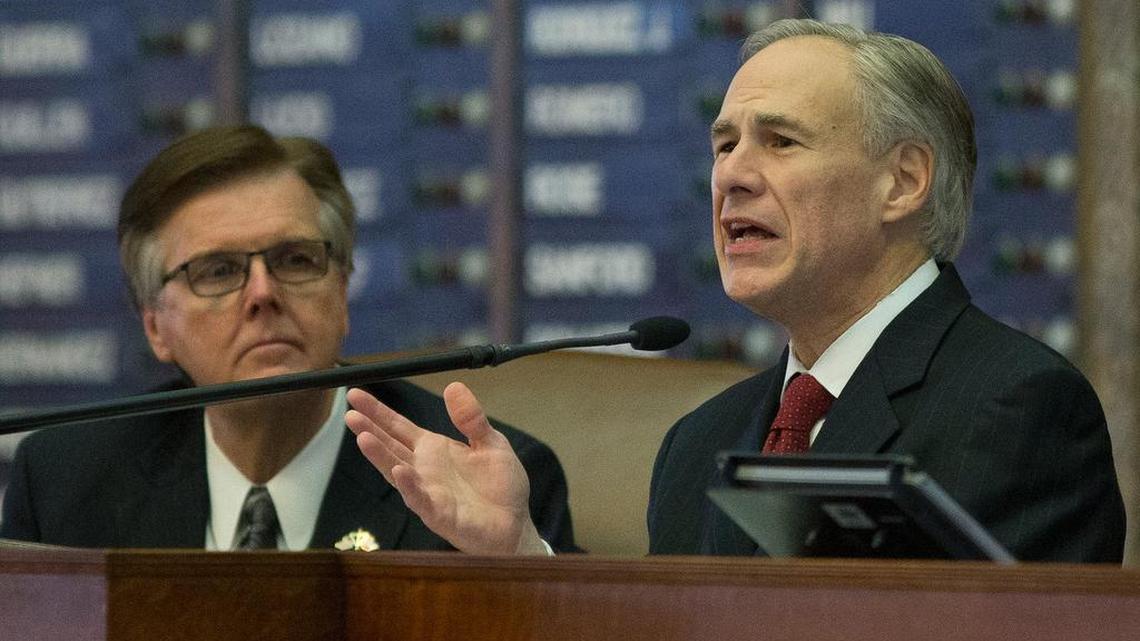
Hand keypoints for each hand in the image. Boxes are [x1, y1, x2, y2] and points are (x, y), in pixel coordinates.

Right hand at [345, 383, 546, 554]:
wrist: (516, 525)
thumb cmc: (501, 487)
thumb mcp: (491, 442)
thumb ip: (471, 418)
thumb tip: (453, 385)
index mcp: (434, 450)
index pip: (398, 427)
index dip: (378, 412)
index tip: (355, 395)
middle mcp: (424, 470)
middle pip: (390, 447)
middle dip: (369, 430)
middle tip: (350, 413)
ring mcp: (429, 493)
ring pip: (397, 472)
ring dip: (380, 457)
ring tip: (363, 437)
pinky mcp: (440, 515)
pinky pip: (420, 500)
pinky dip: (409, 486)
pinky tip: (399, 471)